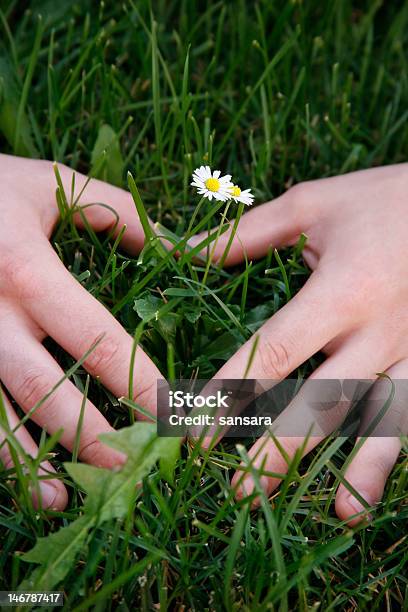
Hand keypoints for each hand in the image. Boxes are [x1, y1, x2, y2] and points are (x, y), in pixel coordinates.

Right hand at [0, 154, 160, 510]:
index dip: (138, 382)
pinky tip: (21, 472)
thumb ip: (117, 212)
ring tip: (67, 499)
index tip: (174, 415)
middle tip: (132, 469)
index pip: (96, 338)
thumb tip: (181, 246)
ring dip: (29, 465)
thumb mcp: (48, 186)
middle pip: (44, 391)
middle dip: (91, 437)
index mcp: (25, 270)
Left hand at [201, 164, 407, 524]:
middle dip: (276, 449)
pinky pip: (405, 420)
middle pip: (319, 403)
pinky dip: (381, 462)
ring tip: (299, 509)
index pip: (274, 352)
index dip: (229, 391)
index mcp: (342, 291)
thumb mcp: (314, 204)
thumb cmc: (385, 199)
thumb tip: (186, 250)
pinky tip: (358, 503)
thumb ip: (249, 233)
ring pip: (369, 424)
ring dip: (334, 472)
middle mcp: (377, 333)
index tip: (191, 423)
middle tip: (236, 489)